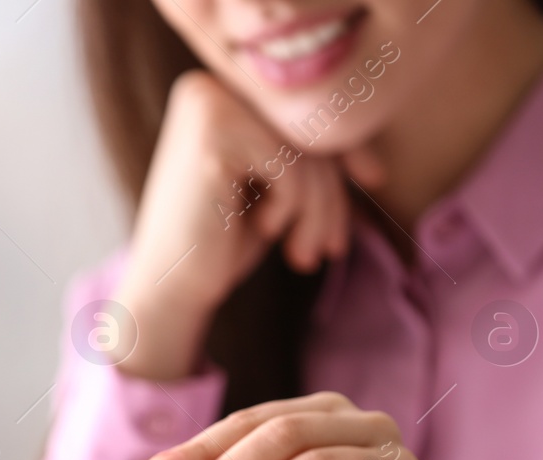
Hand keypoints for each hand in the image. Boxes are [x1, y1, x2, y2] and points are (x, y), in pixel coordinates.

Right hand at [112, 71, 380, 381]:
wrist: (168, 290)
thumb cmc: (220, 242)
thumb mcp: (273, 186)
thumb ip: (307, 148)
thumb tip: (372, 132)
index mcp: (216, 90)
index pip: (303, 110)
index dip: (348, 146)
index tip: (374, 181)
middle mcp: (207, 86)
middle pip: (307, 126)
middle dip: (332, 191)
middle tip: (334, 246)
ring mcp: (208, 105)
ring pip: (305, 149)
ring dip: (319, 210)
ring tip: (304, 254)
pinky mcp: (213, 136)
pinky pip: (291, 167)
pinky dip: (290, 209)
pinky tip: (263, 232)